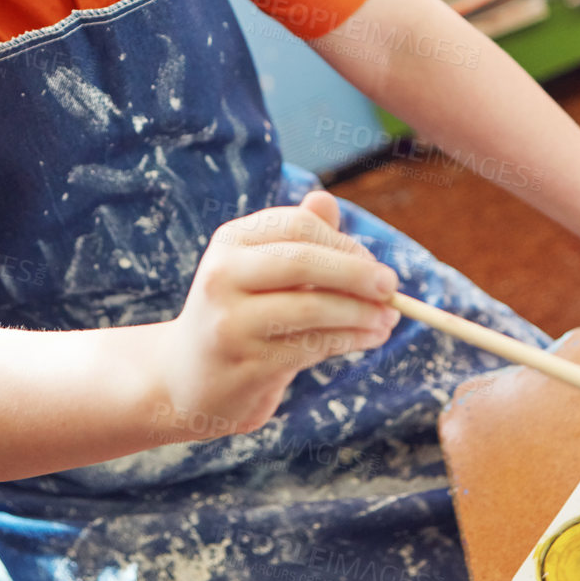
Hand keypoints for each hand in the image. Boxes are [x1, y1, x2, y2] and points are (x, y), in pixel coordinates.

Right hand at [153, 192, 398, 441]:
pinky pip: (312, 346)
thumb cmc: (239, 314)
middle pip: (303, 261)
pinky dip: (350, 340)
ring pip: (312, 308)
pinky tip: (370, 338)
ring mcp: (230, 321)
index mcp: (230, 241)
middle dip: (357, 273)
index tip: (372, 264)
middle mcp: (222, 275)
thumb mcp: (260, 270)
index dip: (343, 243)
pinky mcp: (245, 363)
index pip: (298, 226)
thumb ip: (295, 239)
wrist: (187, 379)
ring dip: (361, 313)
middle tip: (392, 286)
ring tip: (389, 319)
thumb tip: (328, 201)